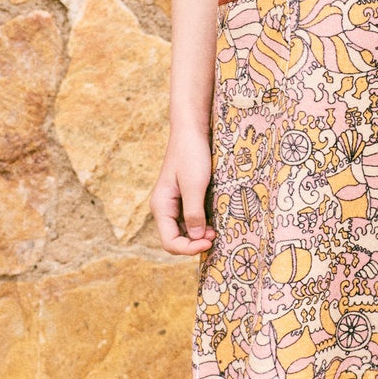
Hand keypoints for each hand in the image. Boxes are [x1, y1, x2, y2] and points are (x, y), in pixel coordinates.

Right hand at [150, 129, 216, 254]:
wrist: (192, 130)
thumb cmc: (191, 154)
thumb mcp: (194, 184)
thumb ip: (194, 212)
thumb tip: (197, 237)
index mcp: (161, 206)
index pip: (169, 242)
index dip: (188, 248)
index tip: (209, 241)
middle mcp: (165, 208)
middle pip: (176, 239)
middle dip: (195, 243)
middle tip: (215, 236)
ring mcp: (174, 204)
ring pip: (185, 231)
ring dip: (199, 235)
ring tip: (216, 229)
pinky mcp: (185, 198)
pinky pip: (191, 220)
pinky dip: (202, 224)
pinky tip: (214, 220)